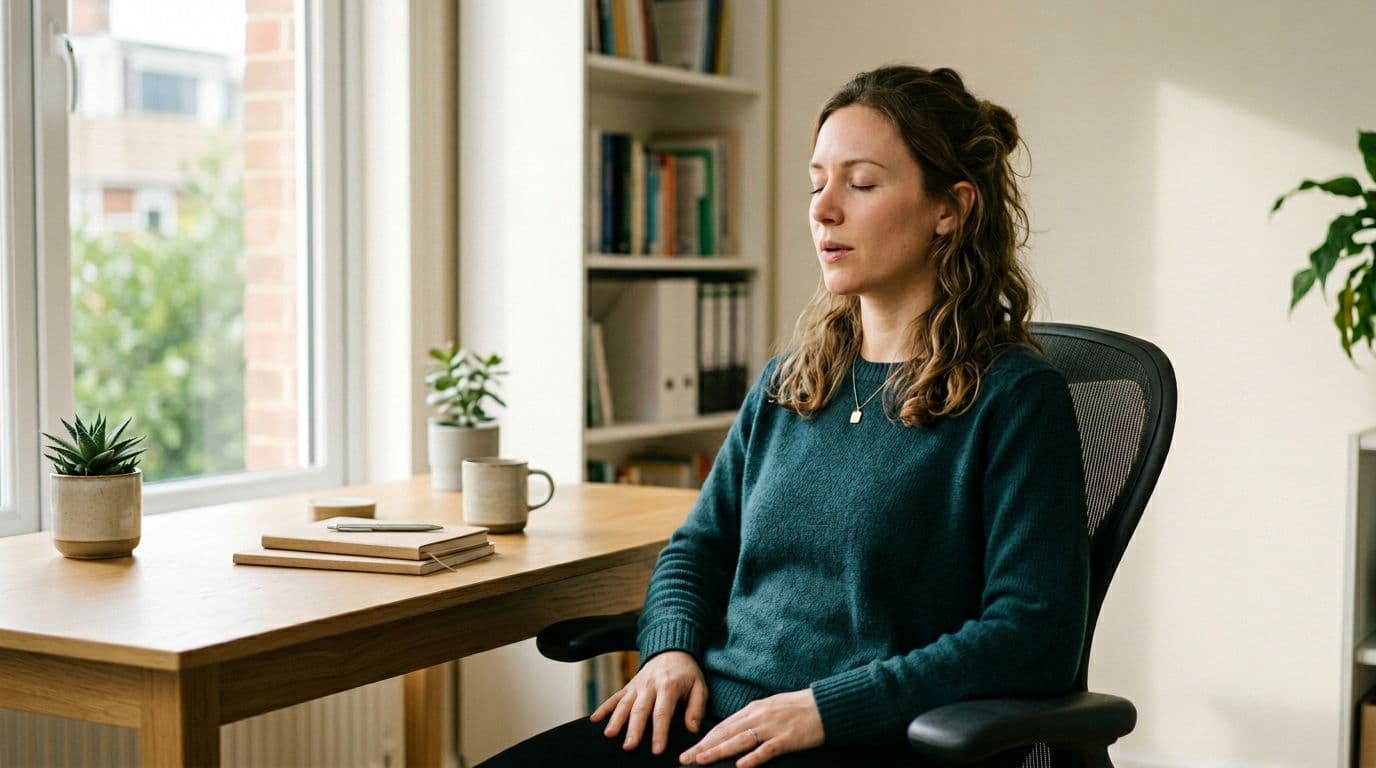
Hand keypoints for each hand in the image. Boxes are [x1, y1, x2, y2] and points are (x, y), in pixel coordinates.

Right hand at [591, 650, 707, 754]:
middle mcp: (650, 686)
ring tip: (609, 735)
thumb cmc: (687, 672)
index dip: (659, 732)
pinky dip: (604, 707)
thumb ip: (696, 707)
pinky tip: (595, 719)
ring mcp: (637, 685)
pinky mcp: (629, 686)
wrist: (671, 649)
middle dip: (634, 729)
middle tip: (629, 746)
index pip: (662, 713)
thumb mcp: (699, 685)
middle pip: (640, 710)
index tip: (657, 750)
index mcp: (668, 686)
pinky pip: (615, 697)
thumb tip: (692, 729)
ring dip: (616, 719)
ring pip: (624, 704)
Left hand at [678, 689, 823, 766]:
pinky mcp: (787, 738)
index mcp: (753, 709)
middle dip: (704, 746)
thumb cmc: (797, 707)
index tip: (690, 749)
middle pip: (726, 733)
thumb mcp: (770, 708)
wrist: (824, 705)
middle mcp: (758, 716)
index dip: (705, 738)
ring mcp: (772, 727)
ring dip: (719, 751)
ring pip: (740, 740)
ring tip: (702, 759)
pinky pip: (767, 749)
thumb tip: (732, 731)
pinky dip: (753, 757)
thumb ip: (751, 719)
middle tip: (685, 758)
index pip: (723, 725)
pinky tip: (741, 765)